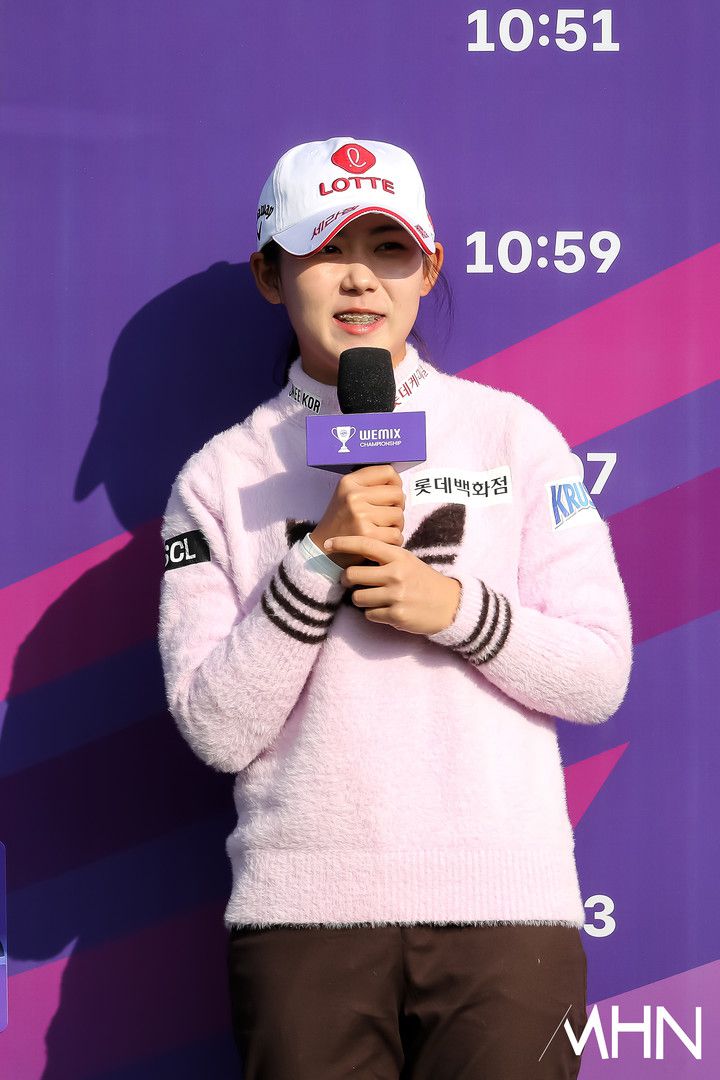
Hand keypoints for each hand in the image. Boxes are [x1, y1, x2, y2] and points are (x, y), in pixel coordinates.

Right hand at [310, 465, 404, 568]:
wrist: (322, 549)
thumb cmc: (342, 521)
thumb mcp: (348, 495)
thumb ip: (371, 486)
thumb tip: (401, 489)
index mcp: (349, 482)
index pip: (387, 472)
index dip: (396, 484)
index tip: (391, 495)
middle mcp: (353, 496)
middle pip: (397, 493)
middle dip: (398, 506)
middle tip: (388, 515)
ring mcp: (359, 515)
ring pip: (399, 515)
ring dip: (396, 525)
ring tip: (382, 528)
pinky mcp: (366, 535)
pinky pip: (395, 534)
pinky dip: (394, 540)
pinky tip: (382, 540)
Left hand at [324, 535, 461, 635]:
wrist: (450, 605)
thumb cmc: (423, 581)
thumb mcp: (407, 561)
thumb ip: (384, 558)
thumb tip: (353, 558)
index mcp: (398, 556)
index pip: (365, 545)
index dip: (343, 543)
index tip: (327, 544)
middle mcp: (396, 574)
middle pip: (353, 575)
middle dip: (346, 580)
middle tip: (349, 581)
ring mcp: (396, 595)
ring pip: (357, 598)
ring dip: (360, 599)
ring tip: (372, 597)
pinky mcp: (396, 615)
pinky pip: (369, 614)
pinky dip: (373, 613)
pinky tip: (385, 609)